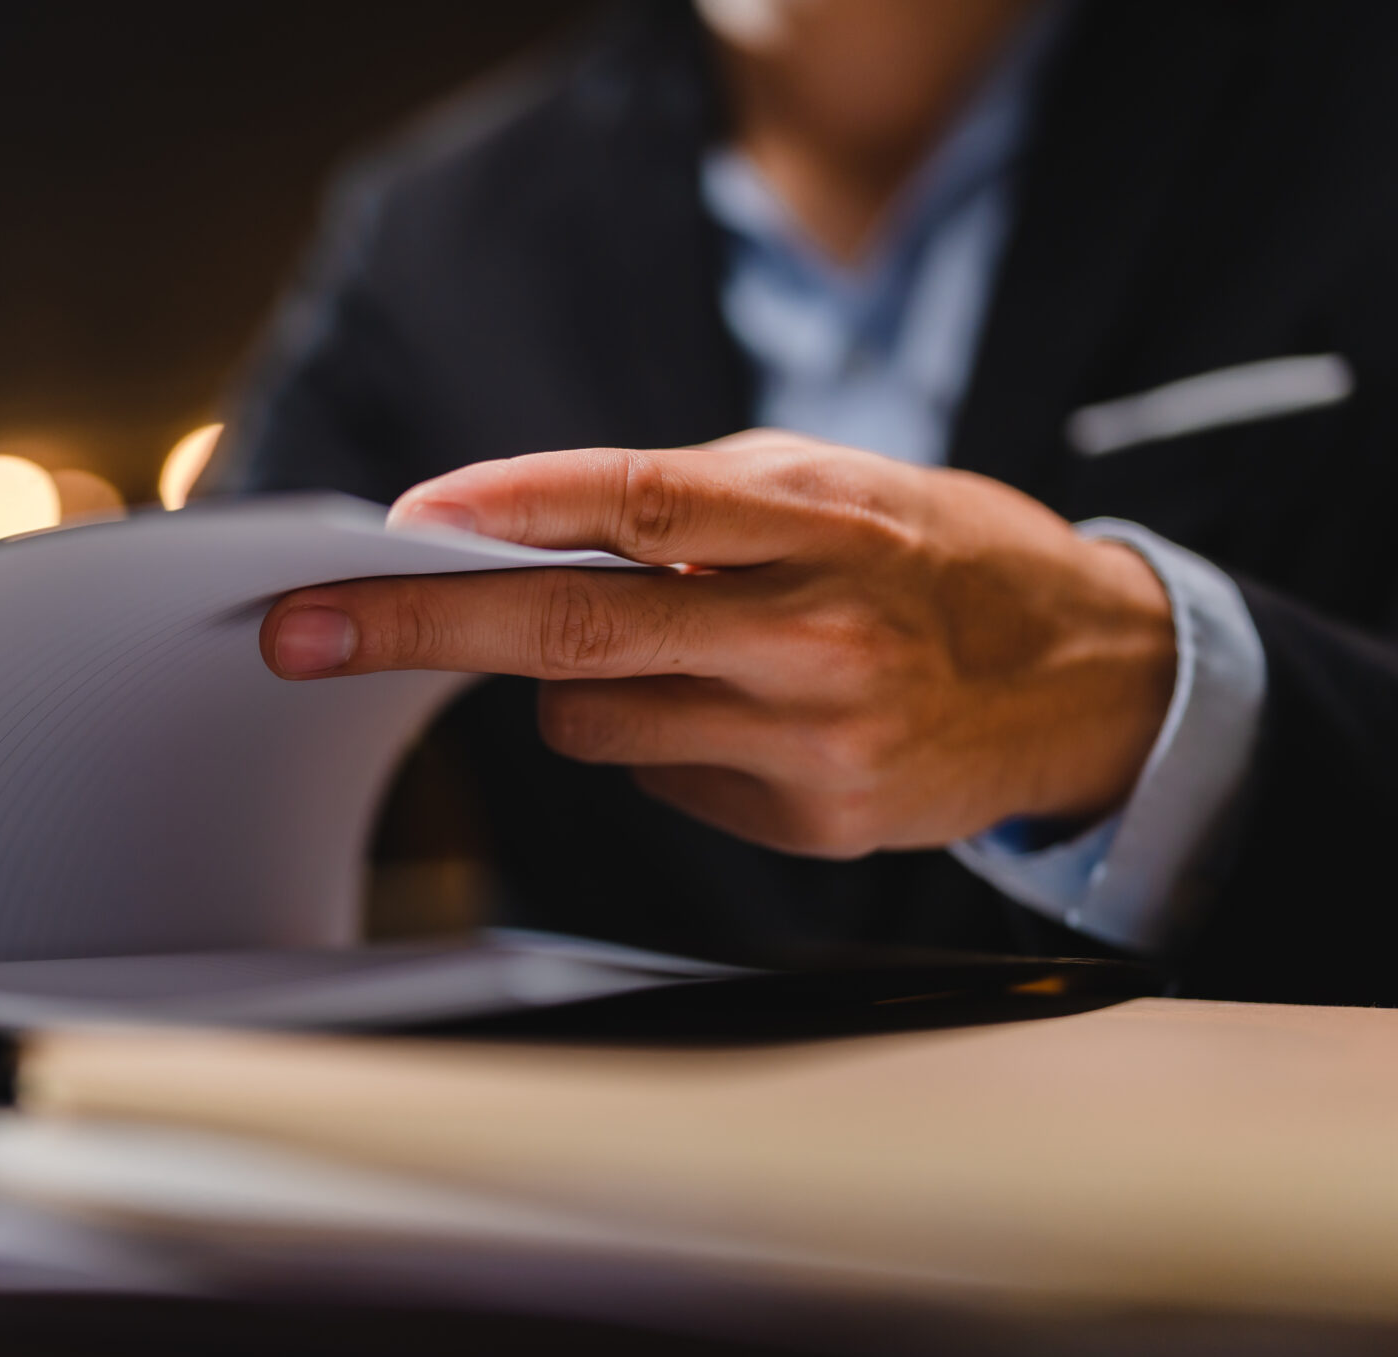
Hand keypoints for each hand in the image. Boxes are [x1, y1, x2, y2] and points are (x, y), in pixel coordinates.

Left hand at [262, 433, 1177, 857]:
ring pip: (596, 722)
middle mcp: (818, 638)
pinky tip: (751, 716)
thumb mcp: (843, 487)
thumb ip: (696, 504)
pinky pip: (661, 780)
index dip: (505, 509)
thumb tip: (517, 532)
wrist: (1095, 682)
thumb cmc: (943, 559)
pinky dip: (666, 740)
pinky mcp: (810, 827)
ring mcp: (814, 746)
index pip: (636, 504)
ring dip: (584, 682)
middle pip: (576, 633)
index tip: (395, 522)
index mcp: (826, 525)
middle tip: (302, 626)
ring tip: (686, 650)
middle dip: (420, 628)